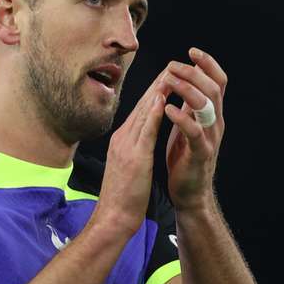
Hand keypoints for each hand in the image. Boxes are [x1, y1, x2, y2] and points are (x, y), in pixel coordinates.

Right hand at [92, 70, 171, 235]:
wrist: (112, 218)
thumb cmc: (122, 197)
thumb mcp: (128, 167)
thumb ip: (133, 150)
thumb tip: (141, 141)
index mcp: (121, 141)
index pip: (139, 111)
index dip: (153, 92)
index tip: (166, 77)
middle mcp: (122, 138)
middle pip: (141, 105)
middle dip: (157, 84)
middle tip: (171, 65)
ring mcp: (126, 146)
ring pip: (143, 112)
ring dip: (157, 91)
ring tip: (170, 73)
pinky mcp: (134, 157)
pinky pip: (145, 131)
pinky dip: (153, 113)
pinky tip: (162, 99)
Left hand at [162, 47, 226, 211]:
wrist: (189, 192)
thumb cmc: (184, 157)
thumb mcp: (189, 125)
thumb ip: (191, 105)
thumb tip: (187, 80)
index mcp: (213, 114)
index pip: (218, 82)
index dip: (208, 64)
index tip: (192, 51)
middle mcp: (216, 123)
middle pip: (213, 88)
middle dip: (194, 72)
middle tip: (173, 66)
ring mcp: (210, 138)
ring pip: (207, 106)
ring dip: (187, 89)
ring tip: (169, 81)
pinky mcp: (200, 154)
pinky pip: (195, 132)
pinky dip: (182, 118)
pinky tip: (167, 109)